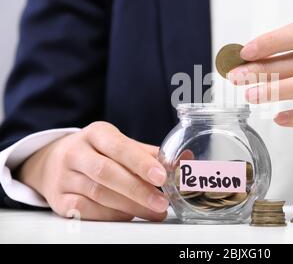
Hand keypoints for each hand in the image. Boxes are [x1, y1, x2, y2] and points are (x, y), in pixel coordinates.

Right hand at [16, 121, 168, 220]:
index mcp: (96, 133)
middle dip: (138, 190)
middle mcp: (76, 152)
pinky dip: (110, 215)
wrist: (51, 161)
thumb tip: (184, 160)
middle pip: (107, 173)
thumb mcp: (118, 144)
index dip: (141, 163)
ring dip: (130, 206)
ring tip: (154, 212)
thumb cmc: (96, 152)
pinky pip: (85, 210)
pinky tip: (128, 215)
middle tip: (162, 203)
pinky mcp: (58, 199)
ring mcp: (64, 176)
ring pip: (98, 194)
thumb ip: (149, 154)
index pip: (119, 147)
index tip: (161, 176)